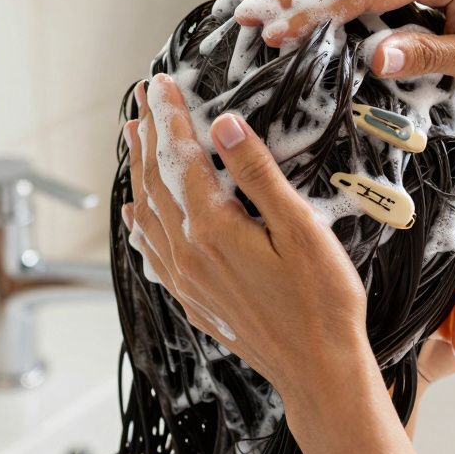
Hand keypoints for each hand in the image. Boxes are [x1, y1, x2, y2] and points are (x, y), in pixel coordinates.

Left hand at [121, 73, 371, 394]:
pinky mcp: (194, 300)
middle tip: (140, 99)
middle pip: (156, 181)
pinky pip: (152, 253)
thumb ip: (257, 174)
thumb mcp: (301, 228)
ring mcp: (187, 280)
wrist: (319, 370)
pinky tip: (135, 217)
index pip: (180, 158)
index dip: (169, 116)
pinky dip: (140, 226)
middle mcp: (188, 254)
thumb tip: (223, 126)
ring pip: (147, 214)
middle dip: (147, 135)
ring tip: (132, 139)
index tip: (159, 83)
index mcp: (213, 229)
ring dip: (138, 172)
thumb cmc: (322, 302)